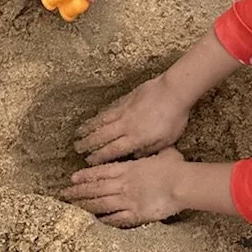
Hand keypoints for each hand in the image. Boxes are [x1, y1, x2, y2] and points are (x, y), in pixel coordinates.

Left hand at [63, 146, 190, 226]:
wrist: (182, 183)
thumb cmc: (174, 166)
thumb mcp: (160, 153)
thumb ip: (149, 153)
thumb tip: (148, 151)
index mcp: (127, 168)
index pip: (100, 172)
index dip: (85, 176)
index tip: (72, 178)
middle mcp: (123, 184)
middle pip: (96, 189)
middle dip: (78, 192)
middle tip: (64, 195)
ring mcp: (128, 200)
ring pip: (101, 204)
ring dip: (85, 206)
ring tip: (73, 208)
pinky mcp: (136, 214)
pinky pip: (116, 219)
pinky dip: (104, 220)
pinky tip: (95, 221)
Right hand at [76, 73, 195, 162]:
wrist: (174, 91)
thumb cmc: (174, 118)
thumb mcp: (166, 141)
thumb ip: (148, 150)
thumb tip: (135, 157)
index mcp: (136, 138)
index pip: (112, 150)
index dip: (99, 156)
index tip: (88, 160)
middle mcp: (126, 126)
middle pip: (102, 136)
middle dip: (88, 143)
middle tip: (77, 148)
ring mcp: (124, 111)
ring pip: (102, 121)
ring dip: (89, 128)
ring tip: (78, 132)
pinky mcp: (126, 99)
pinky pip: (109, 109)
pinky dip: (99, 115)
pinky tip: (95, 117)